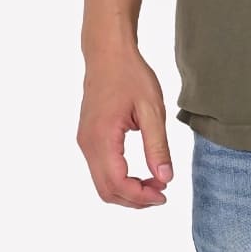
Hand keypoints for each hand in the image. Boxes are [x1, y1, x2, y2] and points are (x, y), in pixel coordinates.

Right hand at [77, 47, 175, 207]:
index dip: (141, 196)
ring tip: (154, 183)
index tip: (164, 194)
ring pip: (102, 183)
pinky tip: (139, 172)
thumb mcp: (151, 108)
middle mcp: (88, 145)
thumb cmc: (130, 75)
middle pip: (106, 190)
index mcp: (102, 138)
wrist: (108, 53)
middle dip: (134, 198)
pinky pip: (100, 170)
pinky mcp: (88, 138)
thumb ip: (157, 145)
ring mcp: (85, 142)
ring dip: (127, 190)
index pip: (118, 183)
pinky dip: (119, 179)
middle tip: (161, 192)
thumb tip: (165, 178)